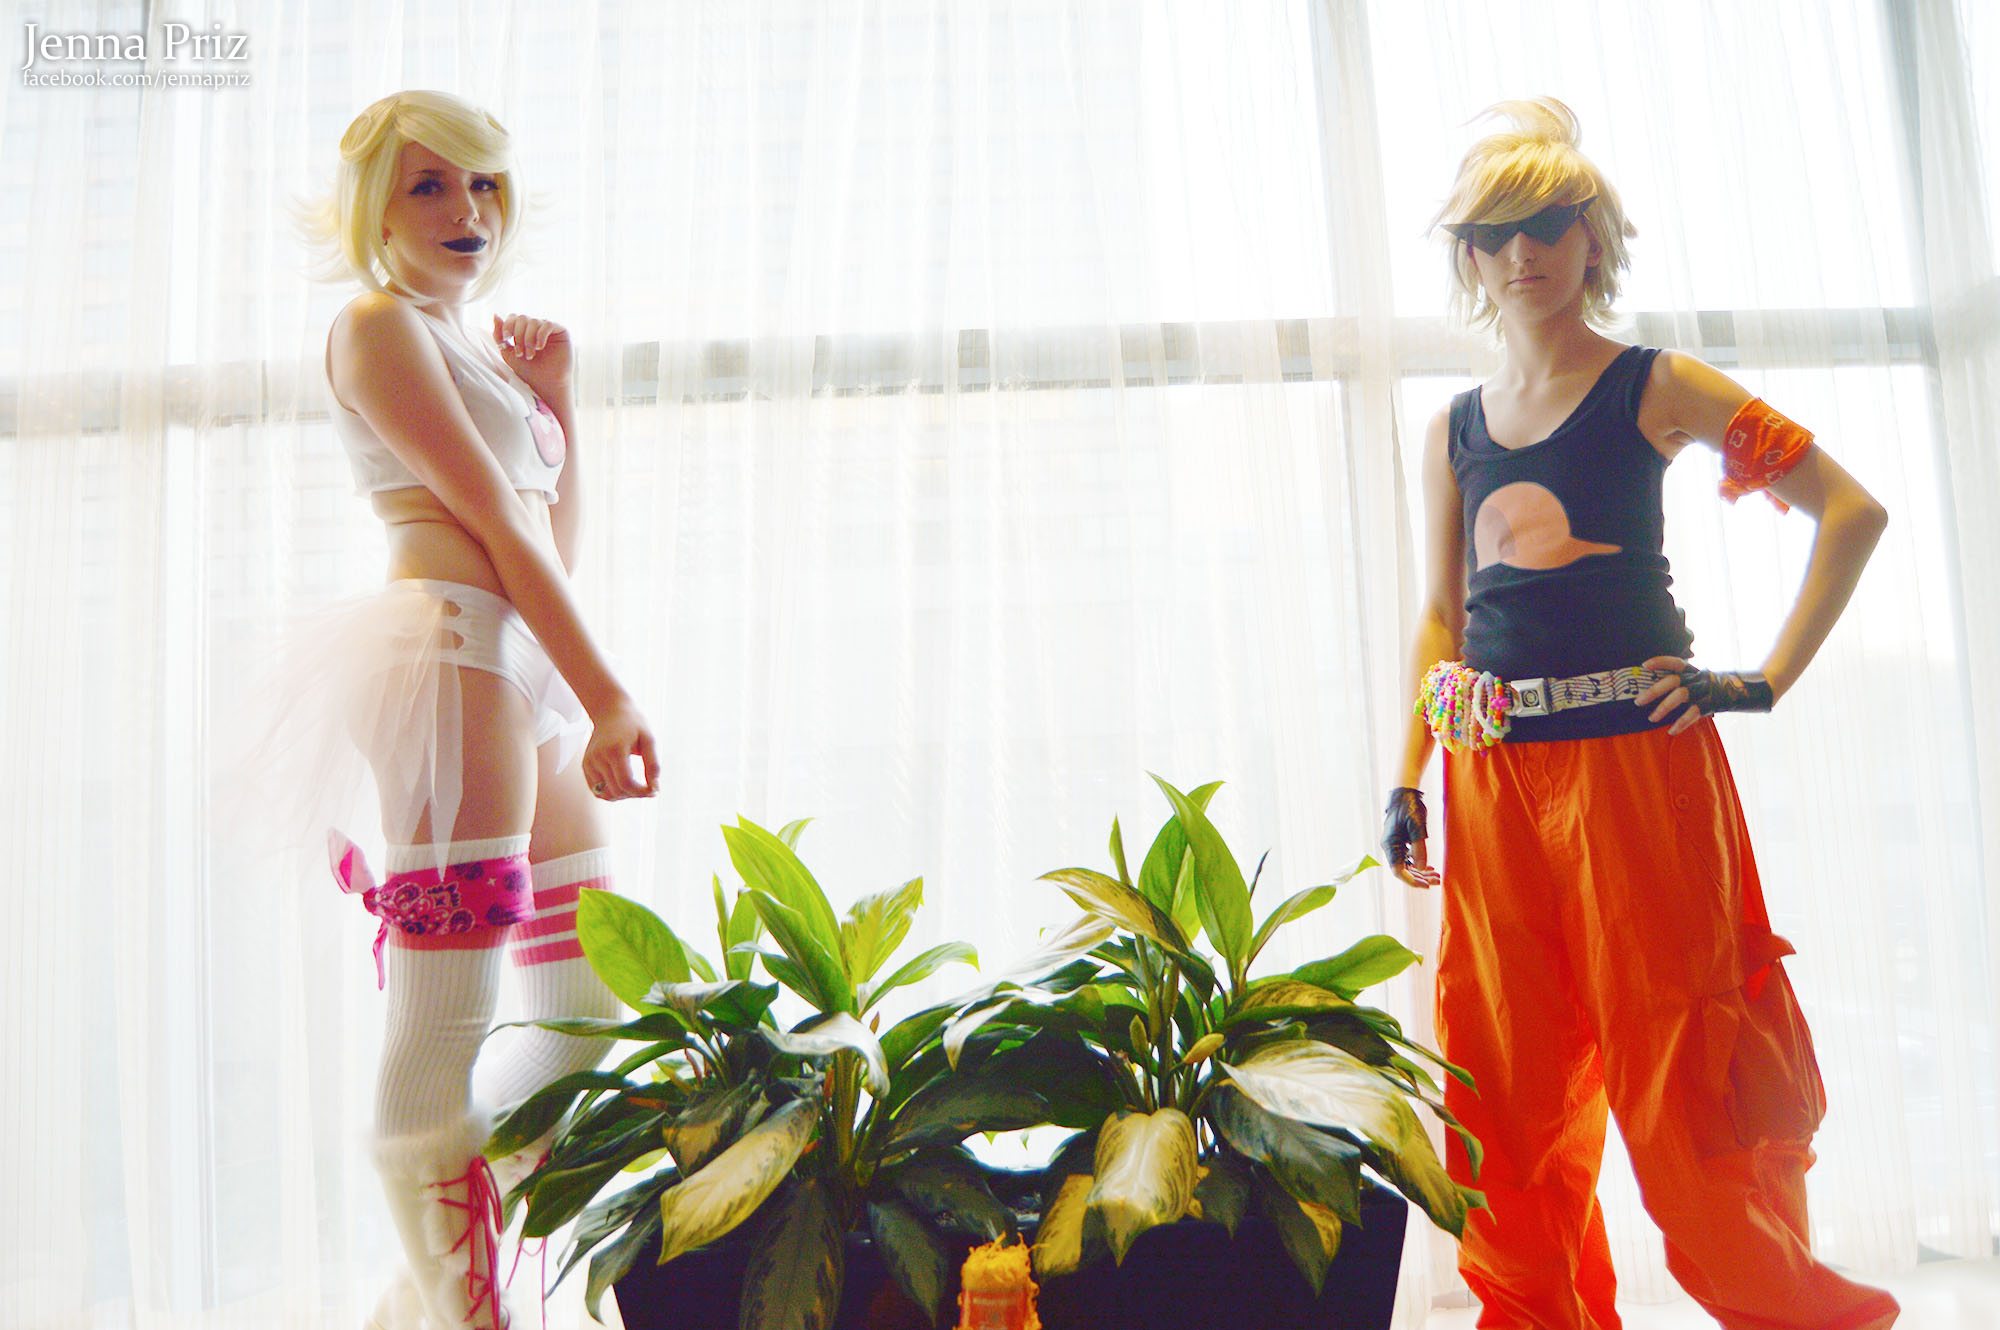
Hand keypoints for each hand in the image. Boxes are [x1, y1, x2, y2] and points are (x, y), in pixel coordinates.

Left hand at [492, 313, 572, 403]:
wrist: (546, 384)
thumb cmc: (528, 371)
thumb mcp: (508, 353)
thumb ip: (499, 335)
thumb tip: (495, 315)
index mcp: (525, 330)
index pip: (514, 317)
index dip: (507, 325)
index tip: (506, 340)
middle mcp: (537, 327)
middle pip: (522, 318)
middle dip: (519, 335)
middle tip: (520, 353)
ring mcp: (549, 329)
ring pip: (534, 321)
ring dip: (529, 339)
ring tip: (530, 355)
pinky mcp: (561, 332)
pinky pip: (548, 324)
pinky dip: (541, 335)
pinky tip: (540, 347)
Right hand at [582, 696, 659, 800]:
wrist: (610, 710)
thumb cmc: (633, 723)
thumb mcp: (649, 739)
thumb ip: (653, 764)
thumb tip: (655, 788)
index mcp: (614, 749)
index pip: (626, 782)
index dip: (641, 792)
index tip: (654, 791)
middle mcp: (598, 757)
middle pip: (616, 791)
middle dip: (635, 795)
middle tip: (648, 789)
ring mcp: (589, 762)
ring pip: (605, 794)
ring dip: (622, 796)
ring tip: (635, 786)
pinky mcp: (585, 766)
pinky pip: (597, 790)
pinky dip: (611, 793)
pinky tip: (623, 785)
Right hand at [1382, 787, 1438, 888]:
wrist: (1405, 792)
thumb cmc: (1410, 807)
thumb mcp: (1417, 828)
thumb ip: (1419, 848)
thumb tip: (1421, 868)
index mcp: (1390, 845)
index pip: (1398, 871)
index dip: (1412, 881)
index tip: (1427, 885)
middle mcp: (1390, 847)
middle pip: (1403, 871)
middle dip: (1420, 877)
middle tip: (1437, 880)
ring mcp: (1395, 844)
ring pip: (1407, 865)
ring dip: (1421, 872)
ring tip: (1436, 875)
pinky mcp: (1400, 841)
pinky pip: (1408, 858)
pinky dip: (1418, 864)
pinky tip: (1430, 867)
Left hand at [1637, 656, 1774, 734]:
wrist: (1753, 691)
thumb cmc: (1724, 689)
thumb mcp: (1706, 682)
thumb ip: (1690, 685)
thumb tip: (1666, 693)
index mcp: (1696, 672)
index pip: (1676, 663)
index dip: (1660, 662)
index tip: (1644, 665)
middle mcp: (1699, 678)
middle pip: (1672, 680)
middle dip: (1653, 690)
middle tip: (1638, 701)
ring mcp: (1706, 690)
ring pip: (1680, 695)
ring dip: (1663, 707)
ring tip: (1652, 718)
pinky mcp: (1713, 703)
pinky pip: (1694, 712)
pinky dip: (1681, 722)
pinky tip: (1672, 731)